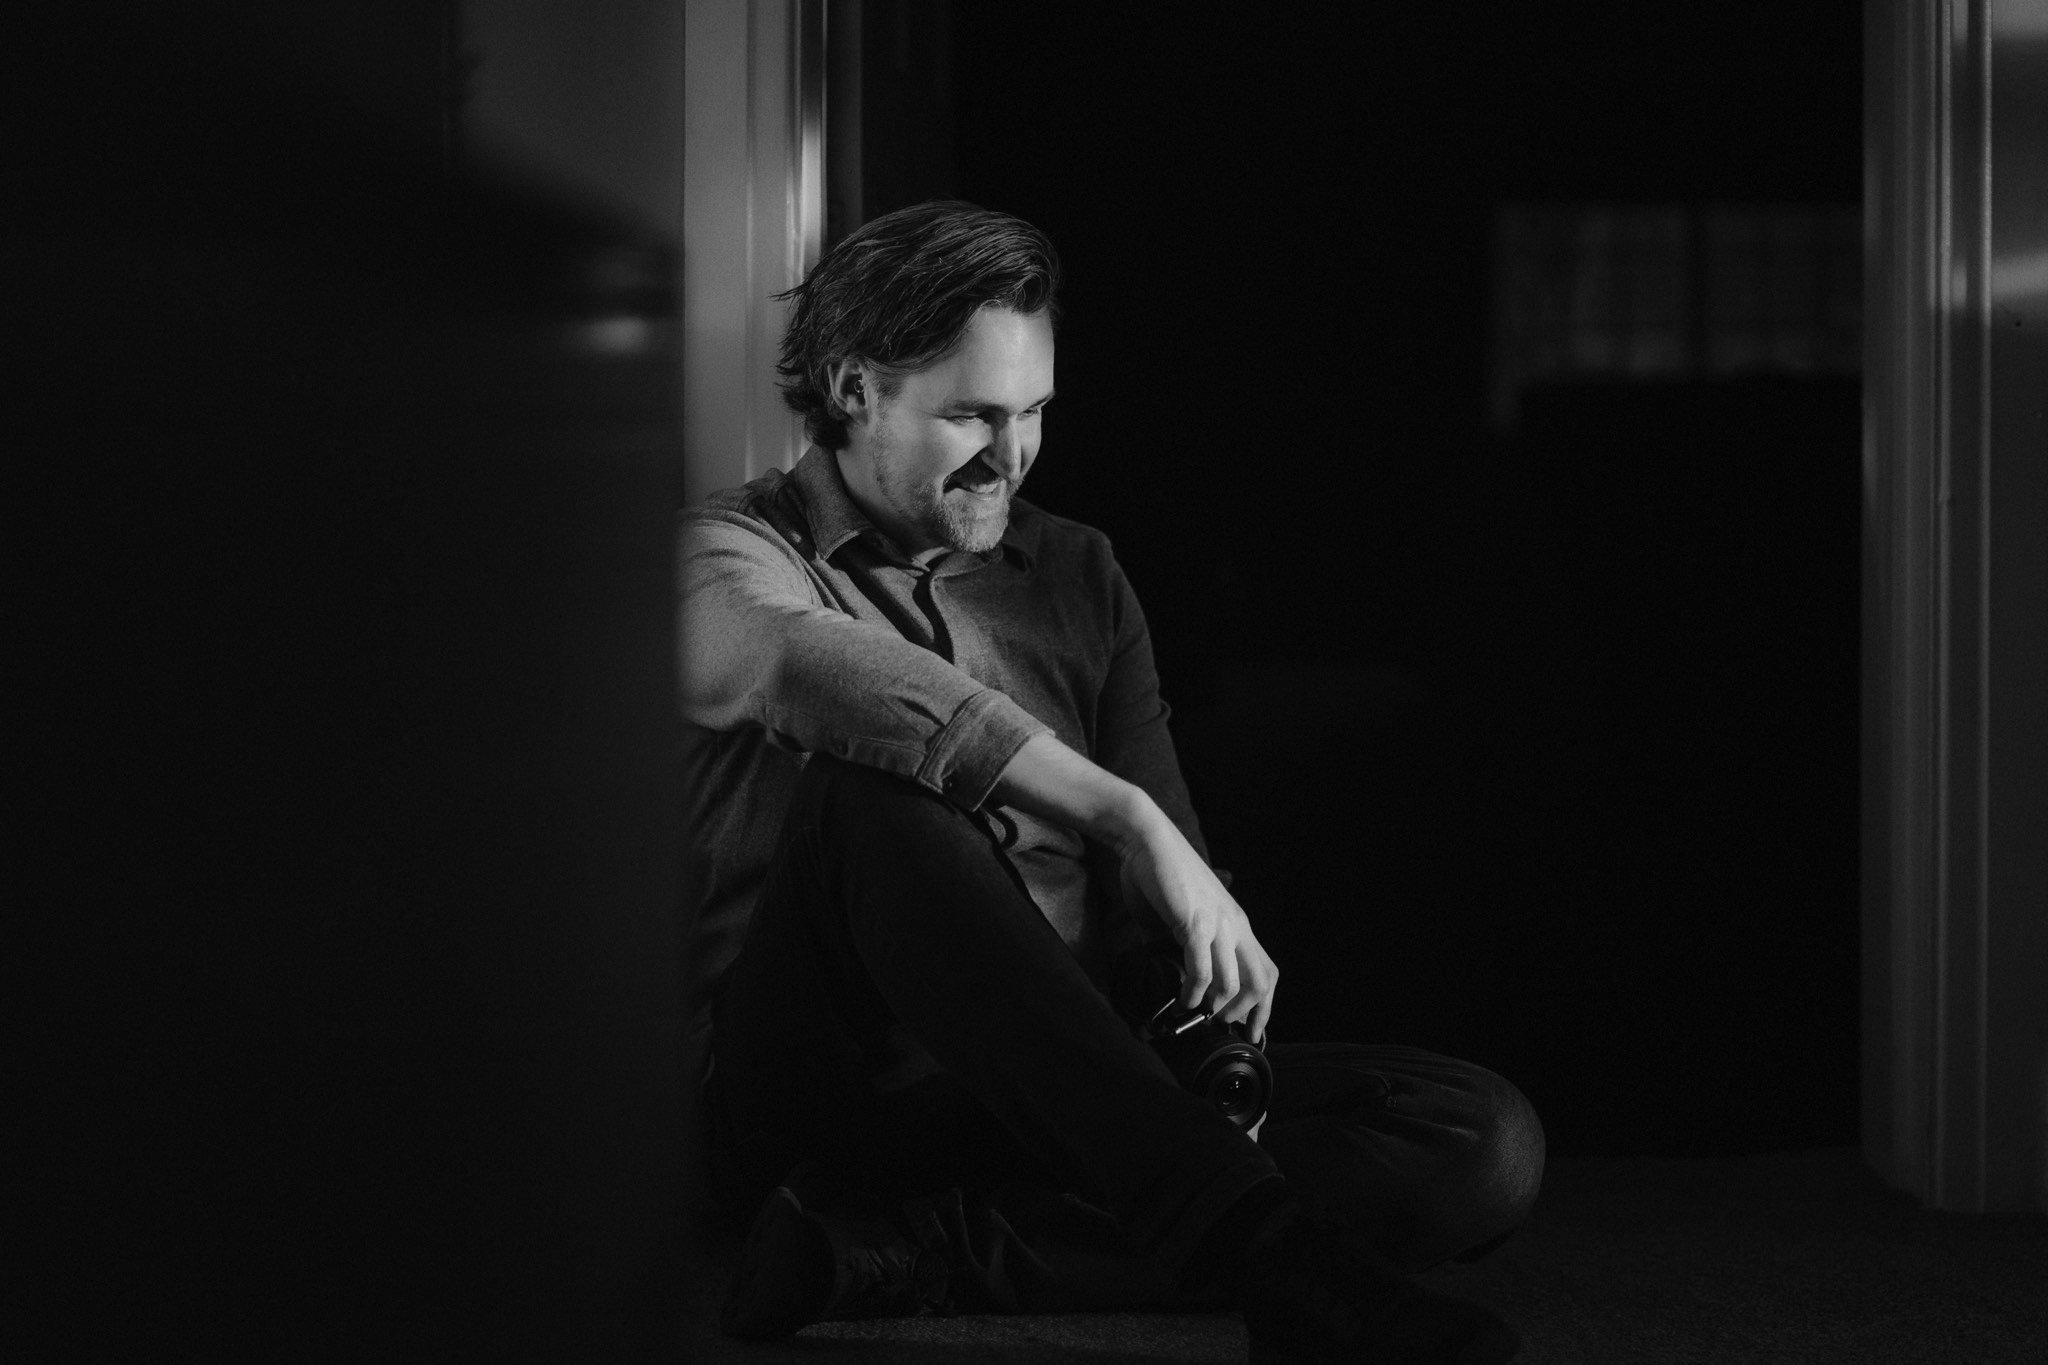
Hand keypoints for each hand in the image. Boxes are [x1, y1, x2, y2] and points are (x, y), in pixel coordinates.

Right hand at [1116, 806, 1278, 1045]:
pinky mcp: (1194, 922)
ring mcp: (1217, 924)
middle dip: (1249, 1013)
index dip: (1264, 1006)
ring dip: (1220, 1008)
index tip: (1251, 1030)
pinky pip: (1202, 970)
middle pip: (1263, 981)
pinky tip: (1183, 1000)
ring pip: (1236, 982)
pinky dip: (1195, 993)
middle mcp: (1235, 926)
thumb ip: (1184, 946)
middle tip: (1227, 1028)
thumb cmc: (1160, 876)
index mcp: (1237, 924)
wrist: (1146, 840)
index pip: (1267, 971)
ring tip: (1202, 1015)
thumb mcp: (1183, 917)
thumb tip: (1172, 977)